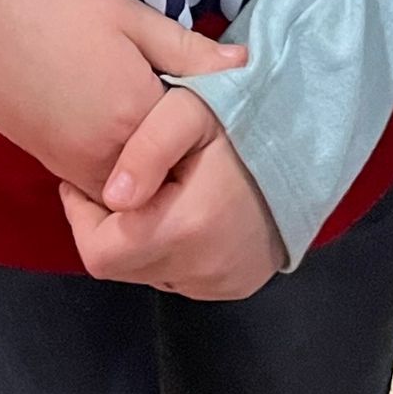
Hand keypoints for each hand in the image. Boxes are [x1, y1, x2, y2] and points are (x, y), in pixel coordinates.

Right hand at [0, 0, 244, 194]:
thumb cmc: (55, 1)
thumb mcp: (129, 14)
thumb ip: (187, 50)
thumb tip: (246, 64)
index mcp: (134, 117)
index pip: (195, 143)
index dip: (211, 125)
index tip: (221, 102)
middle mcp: (106, 159)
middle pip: (165, 181)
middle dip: (185, 160)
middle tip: (194, 118)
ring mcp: (71, 169)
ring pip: (131, 193)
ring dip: (151, 171)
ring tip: (159, 123)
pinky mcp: (47, 166)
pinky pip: (98, 187)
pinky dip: (118, 173)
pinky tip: (120, 129)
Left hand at [62, 89, 285, 299]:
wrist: (310, 142)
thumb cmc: (245, 119)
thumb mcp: (192, 107)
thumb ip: (147, 146)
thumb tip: (113, 197)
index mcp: (188, 229)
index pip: (100, 253)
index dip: (82, 217)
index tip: (83, 180)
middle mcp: (203, 270)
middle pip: (120, 266)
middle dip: (109, 225)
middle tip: (121, 178)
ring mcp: (221, 284)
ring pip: (148, 273)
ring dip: (139, 237)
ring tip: (156, 189)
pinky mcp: (234, 286)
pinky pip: (179, 276)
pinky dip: (169, 247)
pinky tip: (183, 208)